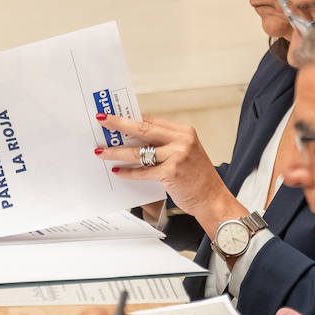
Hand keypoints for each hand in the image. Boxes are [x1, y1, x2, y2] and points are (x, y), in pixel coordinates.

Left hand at [94, 114, 245, 233]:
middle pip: (142, 128)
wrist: (212, 199)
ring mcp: (177, 156)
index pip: (151, 119)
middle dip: (118, 124)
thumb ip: (164, 144)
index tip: (114, 115)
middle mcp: (181, 140)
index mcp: (184, 131)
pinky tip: (118, 171)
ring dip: (116, 152)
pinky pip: (142, 171)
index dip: (131, 116)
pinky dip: (128, 172)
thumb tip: (134, 140)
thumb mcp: (184, 153)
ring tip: (102, 152)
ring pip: (138, 151)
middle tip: (102, 120)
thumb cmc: (197, 178)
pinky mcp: (171, 172)